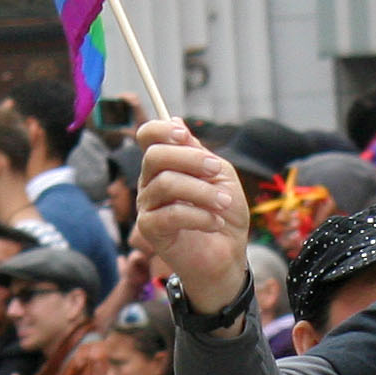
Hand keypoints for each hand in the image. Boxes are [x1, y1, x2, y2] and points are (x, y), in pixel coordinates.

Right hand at [131, 119, 250, 318]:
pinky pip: (170, 214)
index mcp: (166, 165)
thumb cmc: (224, 214)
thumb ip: (199, 152)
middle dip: (190, 159)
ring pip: (166, 184)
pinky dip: (199, 215)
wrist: (228, 254)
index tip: (183, 135)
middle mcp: (151, 182)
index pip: (147, 136)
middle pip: (155, 156)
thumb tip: (175, 120)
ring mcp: (148, 206)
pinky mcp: (150, 230)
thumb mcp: (220, 176)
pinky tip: (214, 222)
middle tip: (216, 170)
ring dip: (202, 192)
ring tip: (224, 204)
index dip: (160, 129)